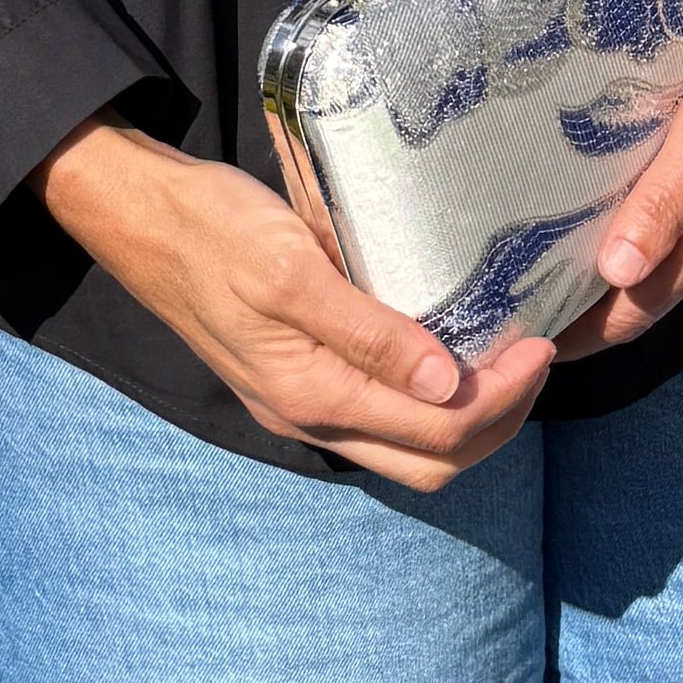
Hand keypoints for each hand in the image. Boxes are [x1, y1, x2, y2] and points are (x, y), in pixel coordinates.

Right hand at [36, 113, 554, 491]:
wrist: (142, 221)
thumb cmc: (214, 230)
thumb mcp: (292, 269)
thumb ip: (367, 332)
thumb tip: (444, 383)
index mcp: (311, 394)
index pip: (438, 431)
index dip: (502, 399)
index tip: (540, 345)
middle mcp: (309, 417)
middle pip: (432, 461)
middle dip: (498, 422)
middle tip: (535, 357)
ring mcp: (301, 406)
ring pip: (408, 450)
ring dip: (468, 419)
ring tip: (505, 358)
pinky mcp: (297, 383)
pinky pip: (381, 419)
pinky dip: (430, 402)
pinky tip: (450, 353)